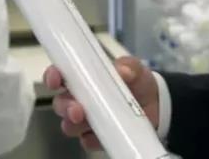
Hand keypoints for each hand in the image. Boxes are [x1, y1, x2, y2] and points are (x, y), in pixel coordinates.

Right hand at [43, 56, 160, 150]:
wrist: (155, 105)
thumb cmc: (137, 82)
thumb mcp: (135, 69)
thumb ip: (129, 66)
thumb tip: (123, 71)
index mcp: (82, 78)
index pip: (59, 76)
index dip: (52, 77)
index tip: (56, 79)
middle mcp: (79, 99)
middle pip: (60, 104)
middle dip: (65, 107)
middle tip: (77, 110)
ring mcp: (86, 120)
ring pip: (69, 125)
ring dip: (74, 124)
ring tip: (87, 120)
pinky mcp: (96, 137)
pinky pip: (87, 142)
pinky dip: (93, 139)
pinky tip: (102, 135)